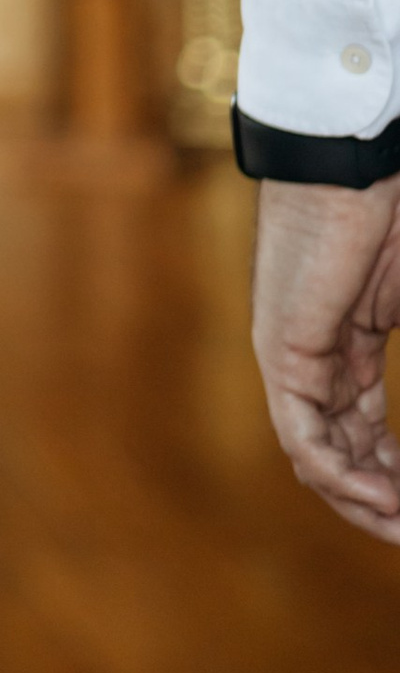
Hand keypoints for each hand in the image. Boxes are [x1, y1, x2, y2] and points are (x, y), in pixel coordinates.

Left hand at [251, 176, 399, 540]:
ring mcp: (293, 358)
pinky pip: (302, 435)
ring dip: (361, 500)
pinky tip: (382, 494)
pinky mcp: (284, 352)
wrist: (354, 170)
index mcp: (347, 349)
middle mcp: (314, 361)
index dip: (397, 475)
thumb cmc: (390, 221)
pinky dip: (339, 473)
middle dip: (381, 502)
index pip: (365, 433)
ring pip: (316, 456)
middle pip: (340, 453)